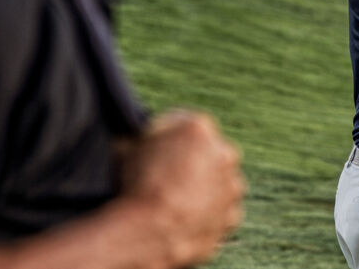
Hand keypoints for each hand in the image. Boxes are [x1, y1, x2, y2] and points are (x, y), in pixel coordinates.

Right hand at [117, 110, 245, 266]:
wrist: (148, 232)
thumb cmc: (135, 187)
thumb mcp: (125, 147)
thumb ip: (138, 136)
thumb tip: (130, 137)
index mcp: (199, 127)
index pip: (184, 126)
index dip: (167, 139)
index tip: (155, 154)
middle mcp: (224, 152)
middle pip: (207, 152)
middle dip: (191, 161)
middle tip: (165, 178)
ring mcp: (232, 185)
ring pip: (218, 182)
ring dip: (203, 187)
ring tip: (173, 202)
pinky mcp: (233, 215)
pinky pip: (221, 211)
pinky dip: (207, 215)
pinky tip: (184, 219)